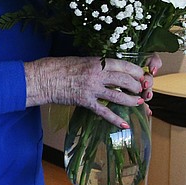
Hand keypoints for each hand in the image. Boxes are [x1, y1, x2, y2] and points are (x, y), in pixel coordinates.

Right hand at [24, 54, 161, 127]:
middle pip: (124, 80)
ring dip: (131, 100)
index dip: (136, 72)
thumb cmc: (59, 67)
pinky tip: (124, 124)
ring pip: (117, 96)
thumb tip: (109, 70)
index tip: (142, 75)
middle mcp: (96, 75)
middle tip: (142, 90)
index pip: (124, 66)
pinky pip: (103, 111)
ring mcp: (91, 89)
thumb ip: (96, 65)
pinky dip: (115, 119)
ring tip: (138, 103)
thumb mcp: (81, 61)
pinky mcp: (84, 102)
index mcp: (97, 62)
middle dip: (137, 86)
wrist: (43, 78)